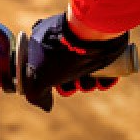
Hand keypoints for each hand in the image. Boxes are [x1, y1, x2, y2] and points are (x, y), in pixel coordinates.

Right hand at [15, 11, 130, 111]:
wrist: (90, 32)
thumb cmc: (60, 53)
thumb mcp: (38, 76)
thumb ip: (35, 93)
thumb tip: (46, 106)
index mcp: (45, 43)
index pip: (47, 68)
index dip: (52, 82)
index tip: (57, 86)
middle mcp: (63, 41)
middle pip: (68, 71)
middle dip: (72, 84)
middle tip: (75, 84)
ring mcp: (83, 41)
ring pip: (86, 69)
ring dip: (88, 84)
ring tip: (90, 83)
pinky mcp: (101, 44)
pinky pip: (103, 64)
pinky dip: (104, 78)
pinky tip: (103, 82)